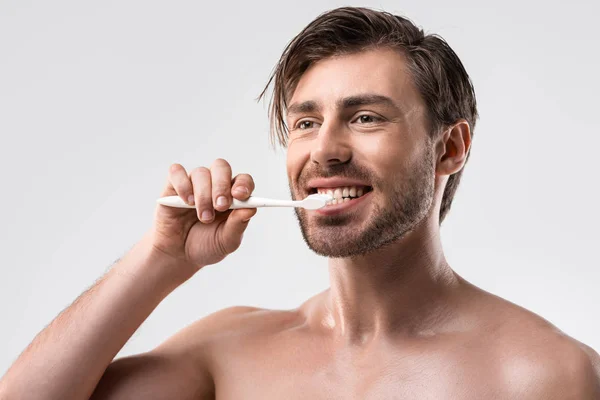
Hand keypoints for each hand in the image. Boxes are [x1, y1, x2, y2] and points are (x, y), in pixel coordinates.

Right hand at [149, 159, 256, 277]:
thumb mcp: (226, 241)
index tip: (240, 196)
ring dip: (203, 196)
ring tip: (203, 217)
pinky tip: (186, 202)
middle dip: (222, 186)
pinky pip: (177, 172)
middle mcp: (214, 185)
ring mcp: (194, 184)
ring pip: (200, 173)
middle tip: (220, 207)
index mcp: (233, 196)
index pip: (242, 180)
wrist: (179, 256)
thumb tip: (251, 209)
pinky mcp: (173, 186)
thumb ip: (238, 225)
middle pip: (221, 167)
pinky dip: (183, 185)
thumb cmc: (206, 245)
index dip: (243, 184)